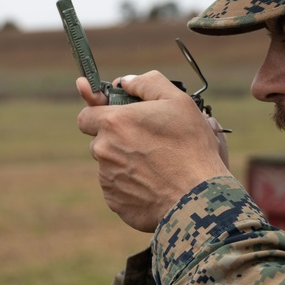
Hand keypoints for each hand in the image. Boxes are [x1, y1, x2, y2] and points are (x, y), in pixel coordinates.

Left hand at [76, 72, 230, 231]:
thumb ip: (147, 83)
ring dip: (126, 162)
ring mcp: (107, 179)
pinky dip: (132, 185)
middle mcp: (104, 150)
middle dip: (119, 140)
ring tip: (158, 166)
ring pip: (110, 165)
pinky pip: (118, 189)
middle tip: (149, 143)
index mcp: (114, 122)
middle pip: (101, 141)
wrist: (198, 198)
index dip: (99, 114)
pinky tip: (156, 184)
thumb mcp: (178, 101)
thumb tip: (125, 82)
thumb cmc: (191, 148)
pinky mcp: (115, 202)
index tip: (113, 117)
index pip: (86, 115)